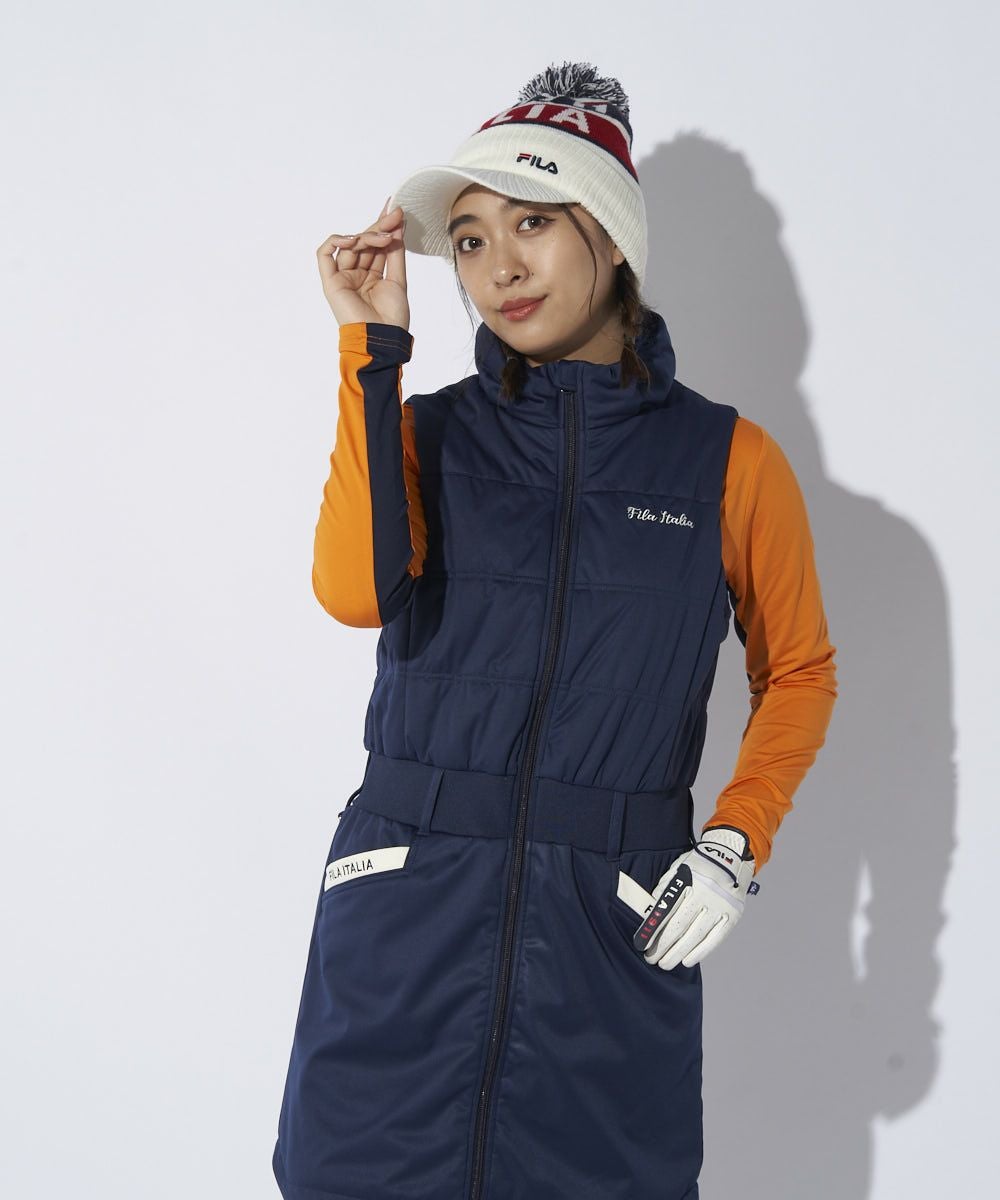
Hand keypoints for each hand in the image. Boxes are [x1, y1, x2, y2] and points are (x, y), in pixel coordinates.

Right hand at [317, 198, 408, 329]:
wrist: (382, 338)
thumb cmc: (392, 317)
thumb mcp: (398, 279)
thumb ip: (395, 252)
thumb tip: (397, 224)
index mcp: (371, 276)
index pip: (376, 245)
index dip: (384, 227)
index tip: (396, 210)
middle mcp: (356, 275)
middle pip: (364, 243)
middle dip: (379, 227)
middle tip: (394, 216)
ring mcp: (343, 277)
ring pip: (349, 246)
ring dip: (367, 236)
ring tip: (384, 237)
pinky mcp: (330, 282)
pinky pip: (324, 255)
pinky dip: (336, 242)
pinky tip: (353, 239)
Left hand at [634, 825, 756, 969]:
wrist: (731, 857)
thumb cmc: (698, 865)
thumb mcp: (678, 869)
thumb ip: (665, 889)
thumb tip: (652, 913)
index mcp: (688, 881)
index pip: (666, 910)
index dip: (653, 929)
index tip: (642, 944)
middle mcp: (704, 894)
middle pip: (679, 926)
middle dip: (663, 946)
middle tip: (652, 959)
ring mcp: (719, 906)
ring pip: (696, 935)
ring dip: (679, 952)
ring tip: (666, 963)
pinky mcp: (732, 915)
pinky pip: (716, 938)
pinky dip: (701, 952)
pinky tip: (688, 961)